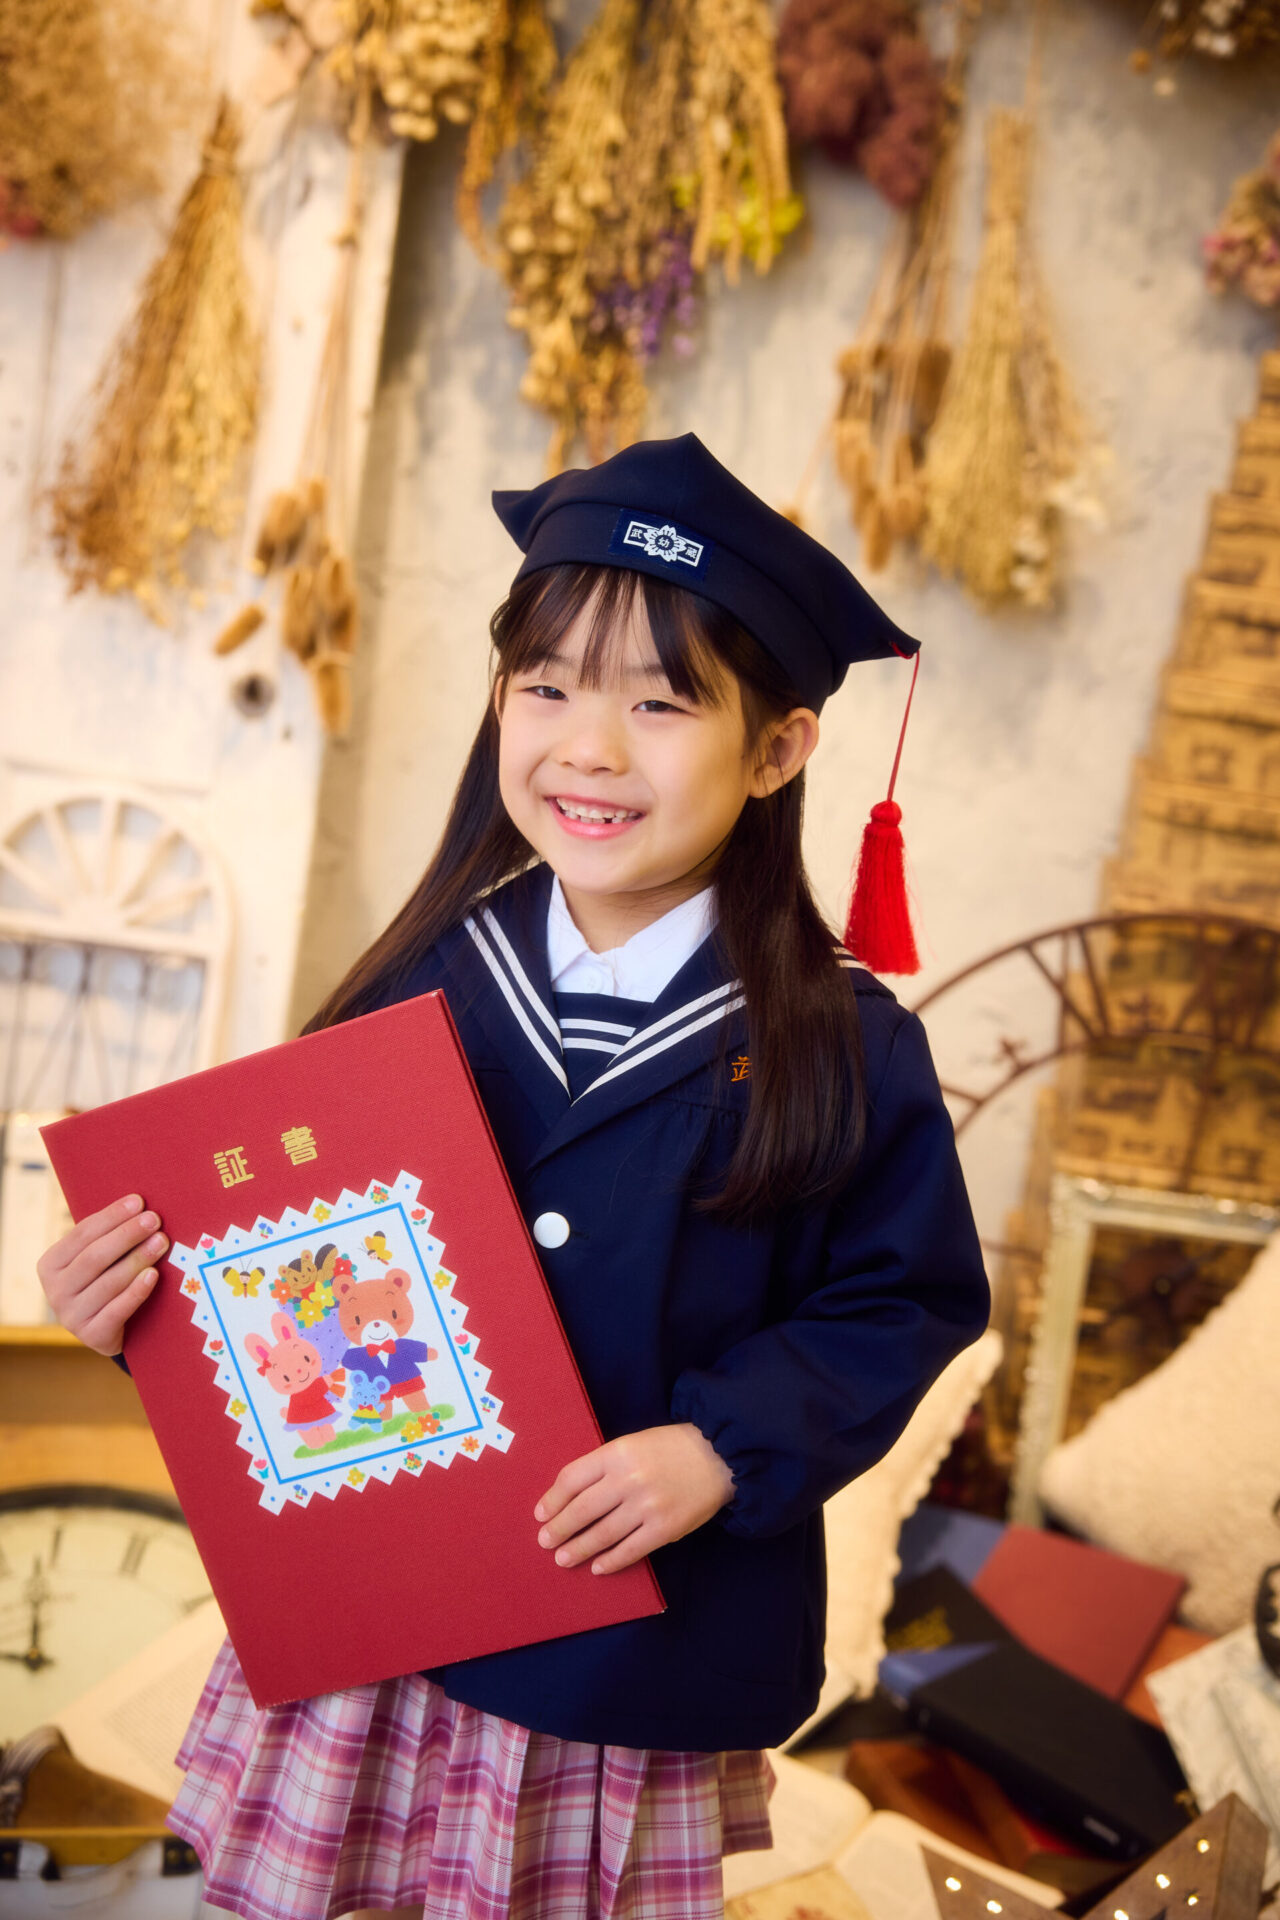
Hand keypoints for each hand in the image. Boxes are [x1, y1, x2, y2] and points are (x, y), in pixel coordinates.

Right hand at [35, 1194, 167, 1356]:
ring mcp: (71, 1316)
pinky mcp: (92, 1336)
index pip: (82, 1234)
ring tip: (162, 1241)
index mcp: (50, 1264)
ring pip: (108, 1282)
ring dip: (137, 1259)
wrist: (111, 1330)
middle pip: (94, 1257)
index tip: (139, 1201)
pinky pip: (117, 1311)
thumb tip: (139, 1205)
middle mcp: (55, 1291)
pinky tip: (153, 1274)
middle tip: (154, 1220)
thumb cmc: (107, 1280)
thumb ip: (108, 1236)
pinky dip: (136, 1291)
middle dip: (127, 1235)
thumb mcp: (99, 1259)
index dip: (111, 1216)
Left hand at [535, 1423, 734, 1574]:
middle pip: (582, 1509)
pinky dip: (611, 1561)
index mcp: (617, 1453)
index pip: (572, 1479)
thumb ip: (605, 1466)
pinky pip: (630, 1550)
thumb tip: (572, 1496)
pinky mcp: (665, 1529)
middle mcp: (628, 1479)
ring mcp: (647, 1506)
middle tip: (544, 1542)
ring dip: (579, 1549)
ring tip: (563, 1559)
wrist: (719, 1456)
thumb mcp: (633, 1444)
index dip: (553, 1499)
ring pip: (603, 1534)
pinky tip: (598, 1567)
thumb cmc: (670, 1449)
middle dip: (559, 1529)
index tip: (541, 1514)